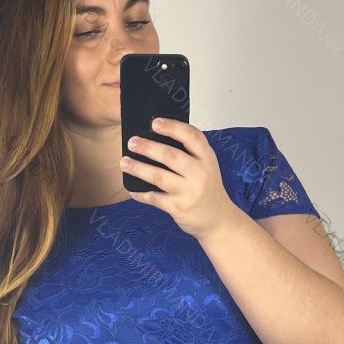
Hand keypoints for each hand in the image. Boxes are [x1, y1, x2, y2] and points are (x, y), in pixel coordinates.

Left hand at [121, 119, 238, 239]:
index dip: (172, 127)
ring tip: (124, 162)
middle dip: (148, 147)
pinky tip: (132, 190)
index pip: (191, 136)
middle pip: (170, 156)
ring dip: (139, 168)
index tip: (154, 122)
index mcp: (207, 158)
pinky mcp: (179, 208)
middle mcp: (199, 173)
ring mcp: (189, 192)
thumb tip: (157, 137)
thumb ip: (190, 152)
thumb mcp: (207, 166)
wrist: (218, 220)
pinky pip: (155, 199)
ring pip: (159, 177)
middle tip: (132, 142)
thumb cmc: (208, 189)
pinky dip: (142, 194)